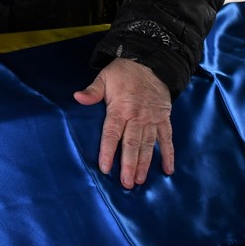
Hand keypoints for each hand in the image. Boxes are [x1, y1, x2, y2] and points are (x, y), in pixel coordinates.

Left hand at [74, 58, 173, 188]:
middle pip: (131, 144)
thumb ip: (92, 91)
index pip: (112, 134)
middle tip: (126, 183)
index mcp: (120, 109)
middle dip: (129, 164)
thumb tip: (77, 97)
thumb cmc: (123, 72)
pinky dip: (168, 154)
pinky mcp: (164, 119)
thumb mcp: (104, 77)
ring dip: (144, 163)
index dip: (108, 151)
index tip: (105, 168)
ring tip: (140, 180)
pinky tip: (167, 170)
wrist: (151, 61)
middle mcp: (137, 117)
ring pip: (148, 145)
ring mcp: (152, 119)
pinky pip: (167, 139)